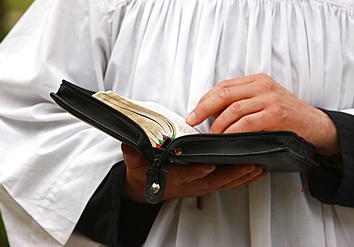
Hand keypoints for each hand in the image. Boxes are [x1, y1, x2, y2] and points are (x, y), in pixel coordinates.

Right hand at [121, 143, 265, 202]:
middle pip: (213, 181)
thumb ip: (133, 153)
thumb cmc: (141, 174)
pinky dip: (240, 179)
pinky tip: (253, 173)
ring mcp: (198, 186)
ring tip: (257, 168)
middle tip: (249, 165)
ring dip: (240, 177)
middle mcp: (189, 184)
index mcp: (172, 178)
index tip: (209, 165)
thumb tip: (130, 142)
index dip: (197, 171)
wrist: (144, 188)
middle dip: (232, 174)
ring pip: (222, 184)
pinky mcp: (204, 185)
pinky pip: (225, 184)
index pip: (186, 175)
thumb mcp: (134, 162)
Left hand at [186, 73, 339, 154]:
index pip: (223, 86)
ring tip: (210, 135)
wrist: (314, 124)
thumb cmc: (285, 115)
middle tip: (193, 121)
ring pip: (233, 109)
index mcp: (256, 81)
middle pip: (224, 94)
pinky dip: (232, 131)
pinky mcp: (276, 114)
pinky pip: (247, 123)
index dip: (205, 100)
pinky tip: (226, 138)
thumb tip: (212, 114)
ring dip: (218, 124)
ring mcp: (269, 99)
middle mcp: (262, 86)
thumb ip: (241, 102)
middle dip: (203, 108)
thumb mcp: (262, 101)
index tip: (194, 112)